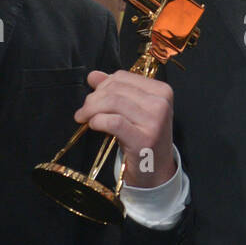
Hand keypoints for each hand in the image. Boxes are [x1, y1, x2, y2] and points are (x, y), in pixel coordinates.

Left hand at [74, 71, 175, 188]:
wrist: (155, 169)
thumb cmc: (143, 137)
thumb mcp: (133, 110)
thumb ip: (115, 90)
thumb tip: (94, 76)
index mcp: (162, 91)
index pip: (123, 77)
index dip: (102, 85)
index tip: (93, 98)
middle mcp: (161, 103)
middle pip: (116, 89)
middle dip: (93, 98)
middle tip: (83, 111)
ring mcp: (155, 121)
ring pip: (113, 103)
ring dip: (91, 109)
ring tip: (83, 118)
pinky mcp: (144, 139)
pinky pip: (113, 121)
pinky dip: (98, 121)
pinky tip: (93, 125)